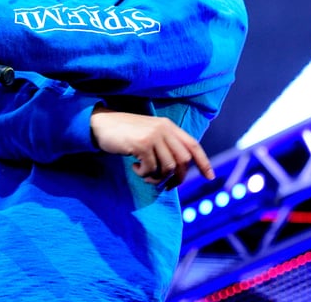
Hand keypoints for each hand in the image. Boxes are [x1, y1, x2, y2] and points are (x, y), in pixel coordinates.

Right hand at [90, 106, 214, 189]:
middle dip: (177, 178)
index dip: (203, 162)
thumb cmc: (125, 132)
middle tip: (165, 186)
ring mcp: (154, 136)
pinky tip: (134, 167)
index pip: (193, 145)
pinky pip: (150, 168)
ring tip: (144, 174)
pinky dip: (143, 174)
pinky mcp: (142, 144)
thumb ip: (164, 146)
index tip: (210, 177)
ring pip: (167, 167)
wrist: (101, 123)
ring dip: (156, 178)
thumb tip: (176, 171)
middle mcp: (165, 129)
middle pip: (183, 160)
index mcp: (169, 126)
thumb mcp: (149, 134)